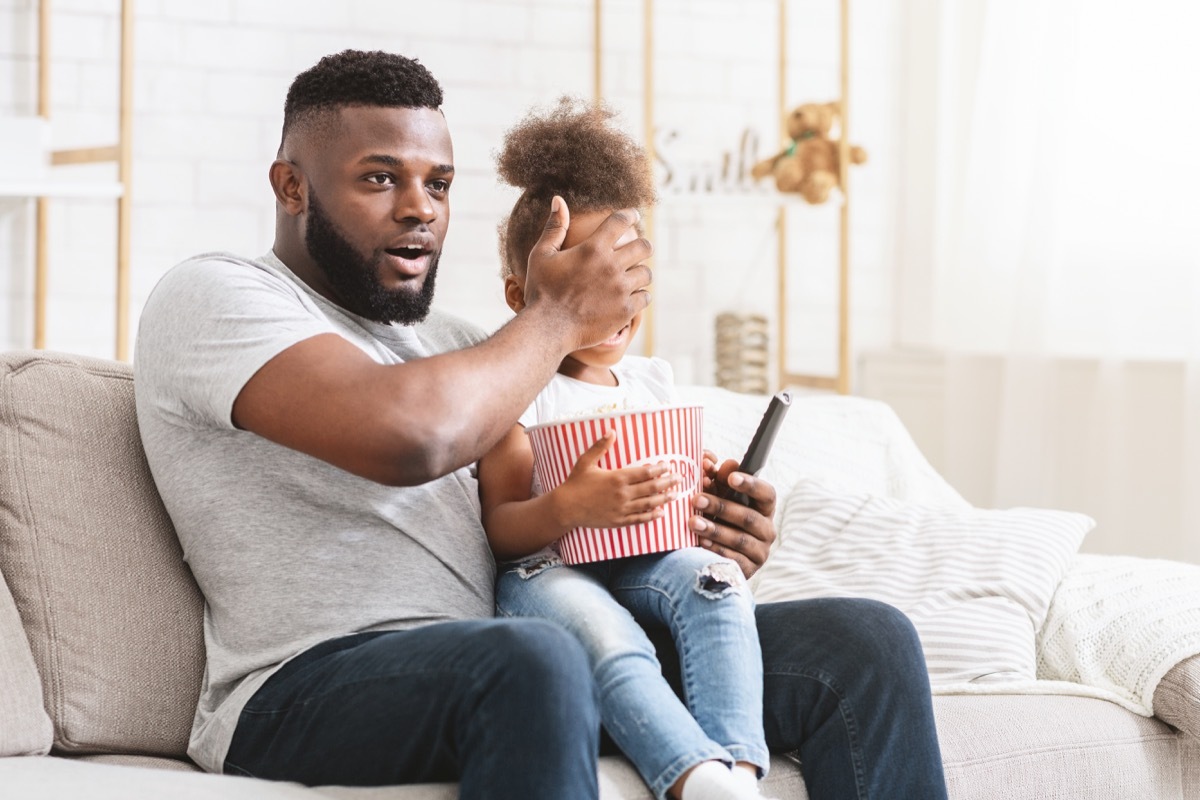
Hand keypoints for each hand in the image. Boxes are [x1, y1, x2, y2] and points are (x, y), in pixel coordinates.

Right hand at [523, 197, 653, 350]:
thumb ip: (554, 227)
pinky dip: (640, 296)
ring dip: (641, 272)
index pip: (621, 221)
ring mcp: (620, 289)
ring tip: (634, 276)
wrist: (547, 329)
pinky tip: (632, 297)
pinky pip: (645, 297)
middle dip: (643, 245)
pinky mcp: (625, 311)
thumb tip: (558, 200)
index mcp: (593, 248)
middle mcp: (611, 266)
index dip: (629, 215)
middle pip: (643, 246)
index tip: (633, 215)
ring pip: (646, 273)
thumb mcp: (542, 255)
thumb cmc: (541, 291)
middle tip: (639, 249)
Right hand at [557, 431, 679, 528]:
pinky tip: (661, 513)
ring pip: (649, 503)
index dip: (660, 468)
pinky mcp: (619, 521)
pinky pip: (639, 519)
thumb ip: (600, 446)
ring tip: (675, 494)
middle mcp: (623, 493)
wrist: (566, 508)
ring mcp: (622, 509)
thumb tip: (612, 431)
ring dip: (664, 498)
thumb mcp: (586, 462)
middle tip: (679, 478)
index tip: (668, 465)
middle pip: (652, 487)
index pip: (646, 472)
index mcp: (618, 477)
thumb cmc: (575, 483)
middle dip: (668, 482)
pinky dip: (652, 516)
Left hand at [689, 450, 776, 578]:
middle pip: (748, 517)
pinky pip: (734, 559)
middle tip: (696, 499)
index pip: (766, 493)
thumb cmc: (722, 517)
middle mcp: (767, 529)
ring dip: (715, 529)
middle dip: (721, 507)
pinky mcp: (750, 569)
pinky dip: (717, 549)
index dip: (750, 484)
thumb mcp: (721, 497)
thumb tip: (713, 461)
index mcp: (764, 508)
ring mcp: (760, 551)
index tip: (730, 477)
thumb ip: (719, 480)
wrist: (720, 556)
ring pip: (740, 539)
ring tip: (693, 522)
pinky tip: (701, 543)